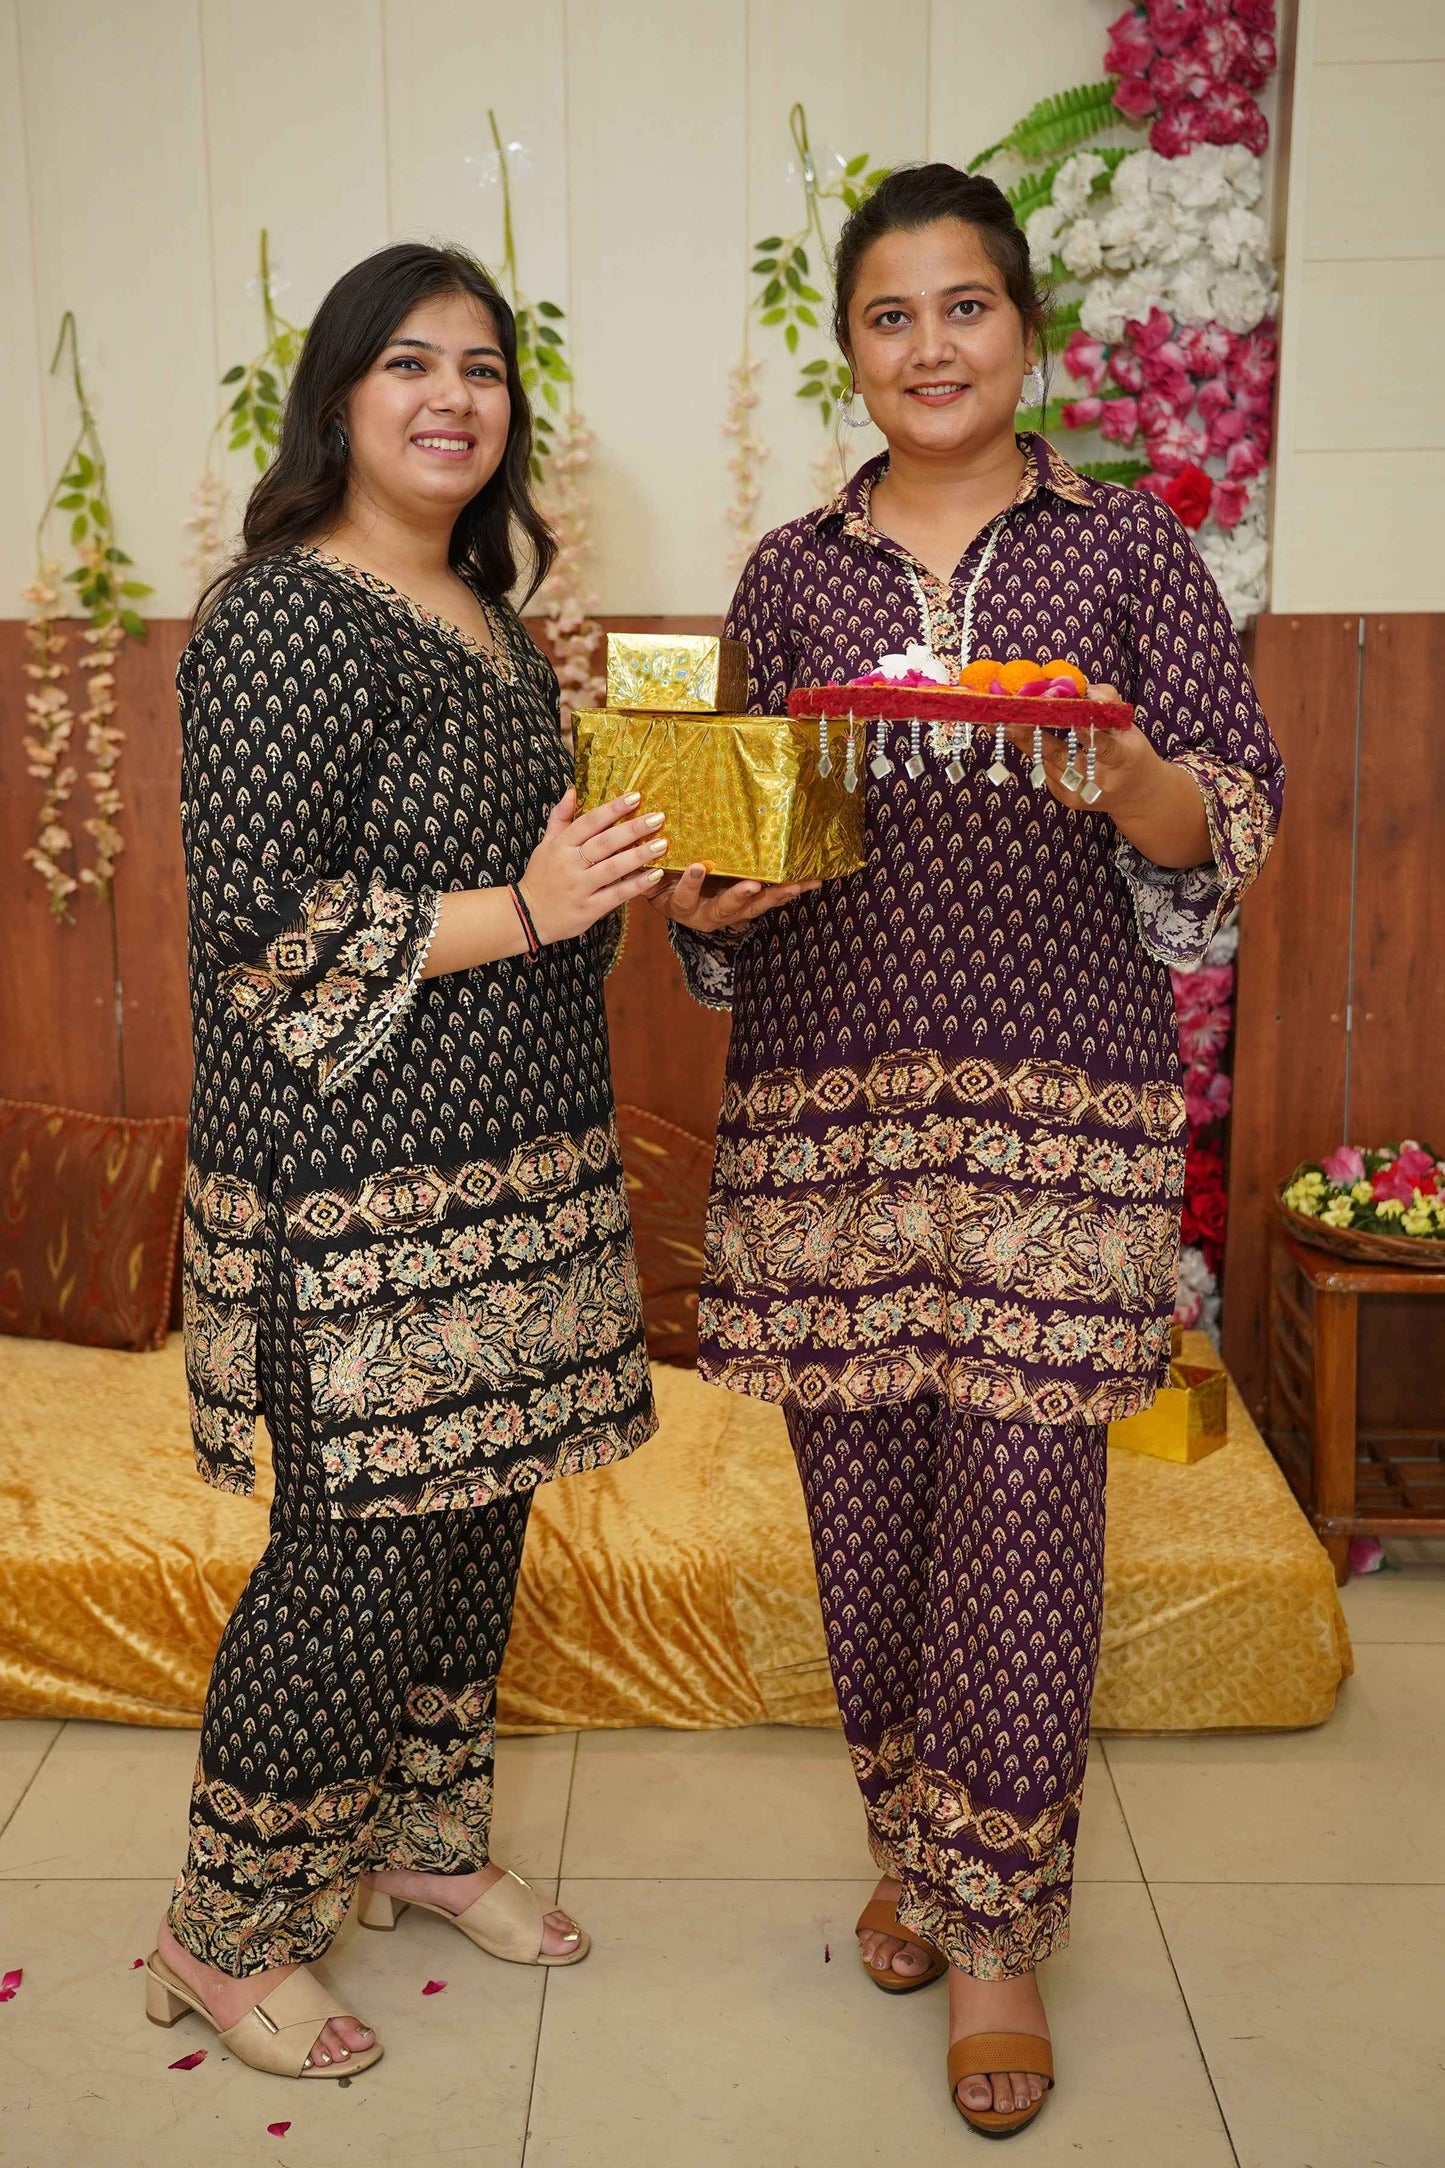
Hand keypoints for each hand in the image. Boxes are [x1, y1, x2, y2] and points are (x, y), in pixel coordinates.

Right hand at [520, 787, 669, 942]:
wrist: (527, 916)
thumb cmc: (541, 877)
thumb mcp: (545, 845)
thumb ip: (560, 818)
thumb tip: (572, 790)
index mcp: (561, 845)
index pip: (589, 822)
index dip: (613, 809)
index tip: (636, 797)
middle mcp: (570, 864)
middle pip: (604, 843)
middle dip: (632, 829)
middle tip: (658, 818)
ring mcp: (580, 887)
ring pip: (613, 868)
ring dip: (639, 855)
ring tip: (662, 844)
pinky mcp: (588, 909)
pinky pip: (616, 895)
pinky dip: (636, 885)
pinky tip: (655, 875)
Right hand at [648, 862, 819, 932]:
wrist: (678, 895)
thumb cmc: (662, 880)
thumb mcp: (651, 876)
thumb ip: (647, 866)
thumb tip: (634, 842)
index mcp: (683, 907)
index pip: (684, 899)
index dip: (690, 885)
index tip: (696, 867)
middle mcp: (710, 915)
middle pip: (725, 910)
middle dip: (739, 897)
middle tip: (752, 885)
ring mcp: (733, 911)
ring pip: (755, 907)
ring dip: (776, 897)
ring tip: (796, 885)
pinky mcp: (751, 903)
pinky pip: (772, 898)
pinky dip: (791, 891)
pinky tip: (811, 881)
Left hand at [1007, 682, 1211, 867]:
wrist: (1136, 796)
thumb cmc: (1131, 752)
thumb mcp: (1129, 727)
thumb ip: (1107, 703)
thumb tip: (1083, 688)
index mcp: (1123, 759)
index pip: (1105, 747)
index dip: (1086, 735)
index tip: (1071, 722)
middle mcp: (1099, 780)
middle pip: (1062, 756)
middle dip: (1033, 736)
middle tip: (1008, 720)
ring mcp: (1080, 792)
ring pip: (1047, 761)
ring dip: (1023, 740)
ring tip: (1000, 723)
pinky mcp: (1066, 798)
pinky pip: (1046, 768)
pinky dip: (1033, 750)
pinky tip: (1017, 735)